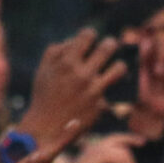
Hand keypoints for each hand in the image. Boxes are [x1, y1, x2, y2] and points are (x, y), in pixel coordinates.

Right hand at [18, 30, 125, 149]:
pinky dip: (110, 90)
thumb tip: (74, 40)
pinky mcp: (100, 105)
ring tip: (115, 68)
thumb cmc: (44, 96)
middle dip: (110, 45)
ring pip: (119, 68)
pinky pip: (113, 91)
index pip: (88, 35)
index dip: (91, 35)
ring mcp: (92, 90)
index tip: (90, 41)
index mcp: (66, 61)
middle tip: (108, 48)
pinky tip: (106, 92)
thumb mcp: (44, 69)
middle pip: (108, 46)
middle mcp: (82, 74)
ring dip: (118, 66)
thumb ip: (57, 50)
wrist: (45, 128)